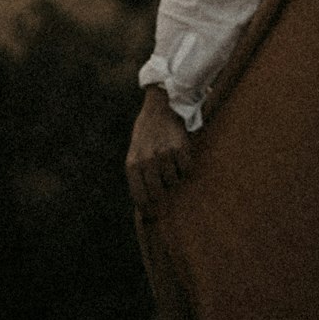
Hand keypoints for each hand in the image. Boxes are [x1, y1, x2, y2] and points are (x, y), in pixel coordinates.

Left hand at [126, 85, 194, 213]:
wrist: (161, 105)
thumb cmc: (147, 132)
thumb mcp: (135, 152)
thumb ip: (139, 175)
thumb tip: (147, 205)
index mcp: (132, 164)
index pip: (140, 197)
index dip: (147, 209)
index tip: (153, 215)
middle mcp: (147, 161)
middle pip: (158, 193)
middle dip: (162, 192)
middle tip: (165, 185)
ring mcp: (164, 155)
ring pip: (173, 181)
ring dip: (174, 175)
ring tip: (170, 161)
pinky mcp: (180, 148)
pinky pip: (186, 169)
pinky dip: (185, 166)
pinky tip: (180, 155)